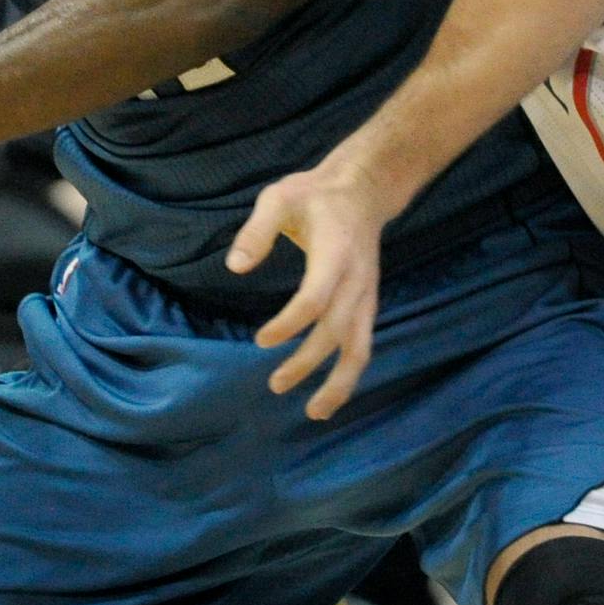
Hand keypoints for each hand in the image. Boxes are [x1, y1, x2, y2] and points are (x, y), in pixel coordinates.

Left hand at [225, 160, 401, 420]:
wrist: (364, 191)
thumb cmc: (315, 195)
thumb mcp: (279, 196)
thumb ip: (257, 231)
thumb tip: (235, 267)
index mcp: (337, 252)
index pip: (316, 298)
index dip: (290, 323)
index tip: (261, 340)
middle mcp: (357, 279)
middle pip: (337, 331)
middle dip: (308, 363)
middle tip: (275, 384)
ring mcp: (367, 294)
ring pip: (360, 347)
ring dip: (339, 383)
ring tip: (315, 413)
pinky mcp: (368, 303)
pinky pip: (362, 344)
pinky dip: (347, 372)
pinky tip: (328, 393)